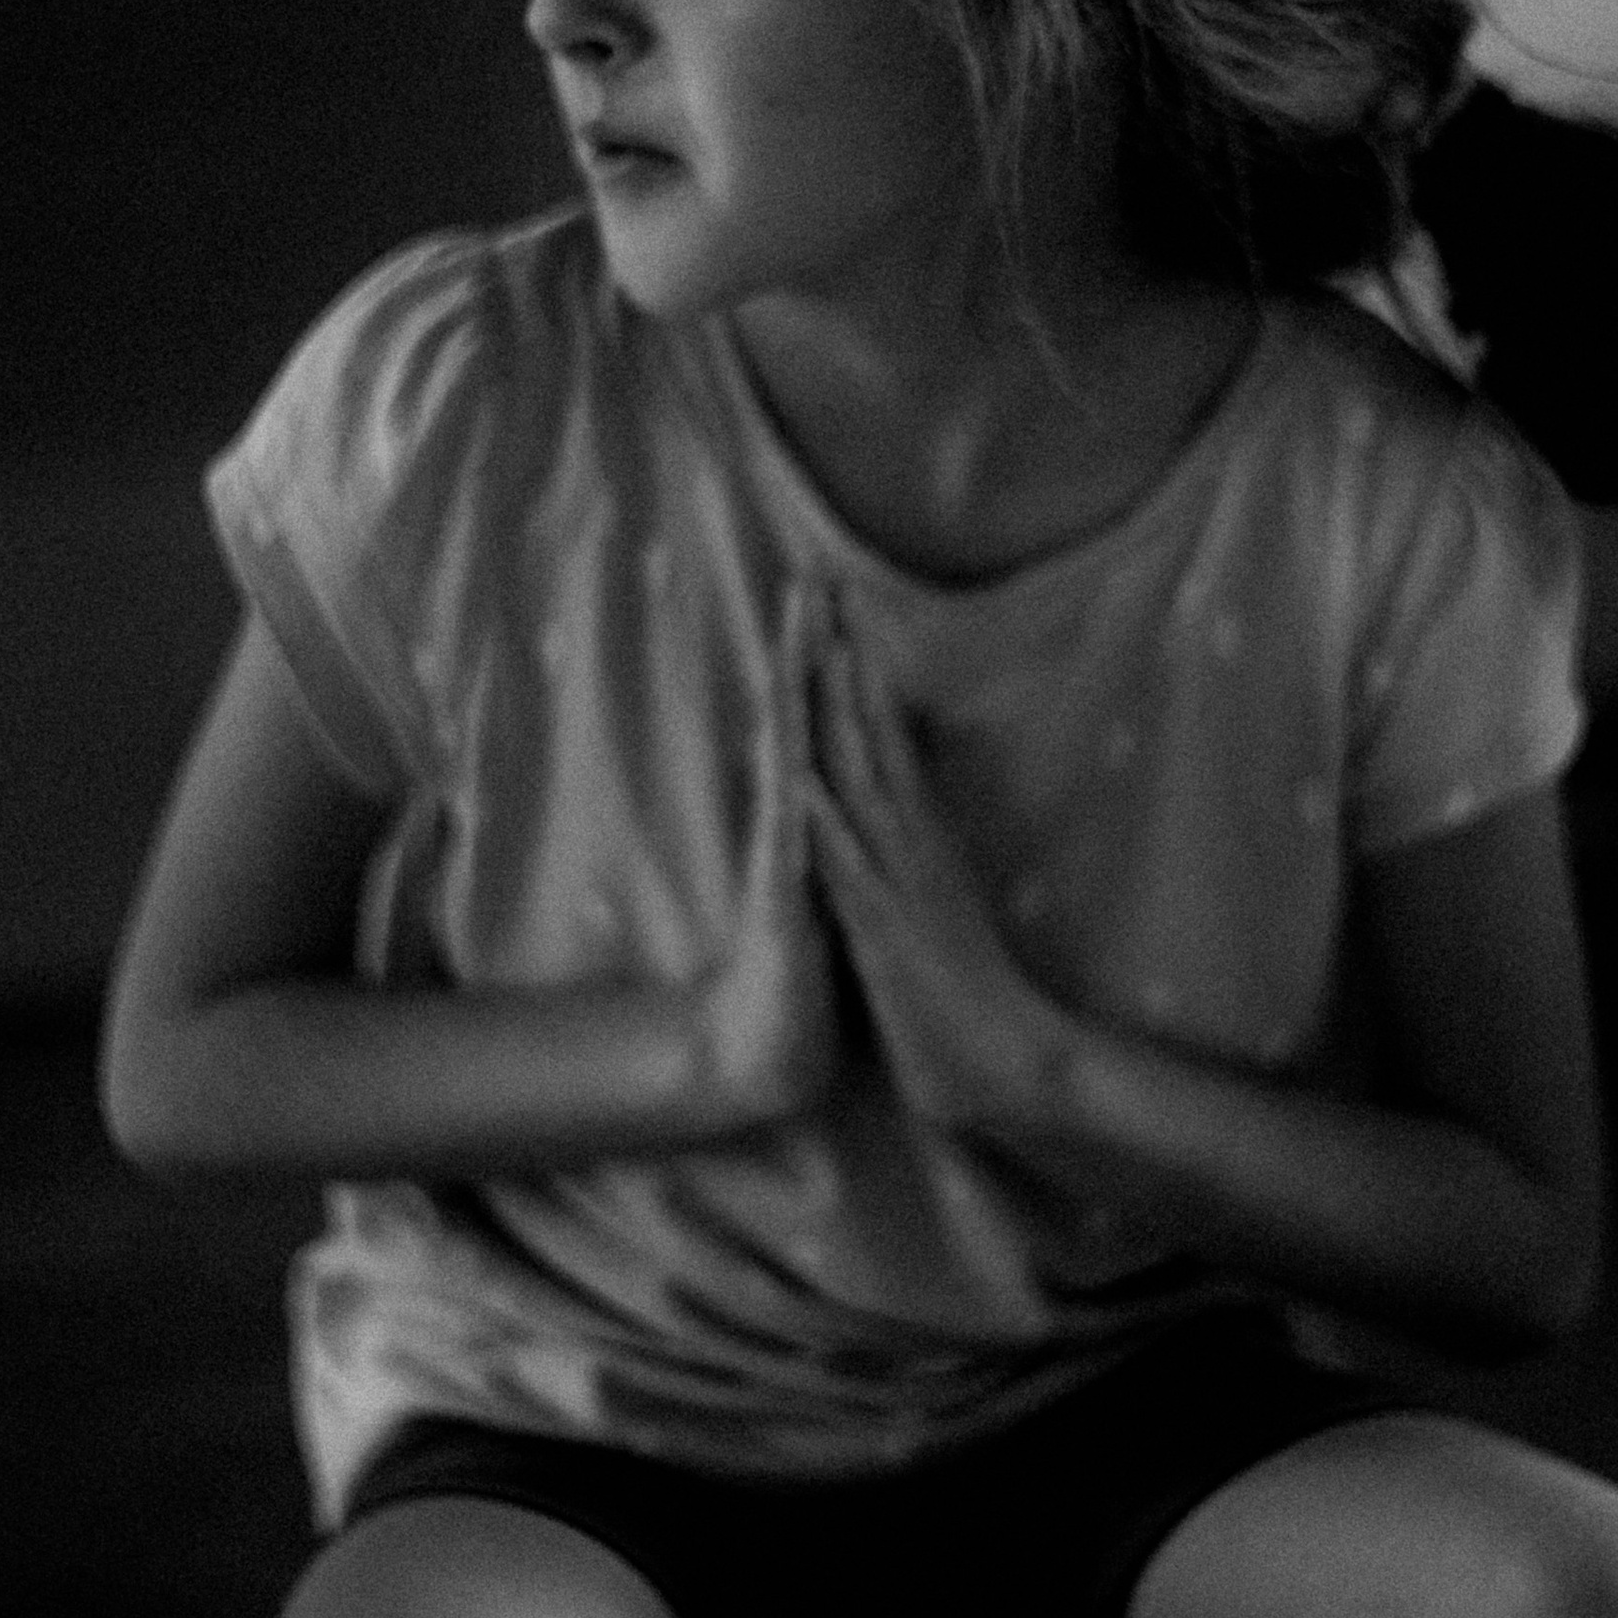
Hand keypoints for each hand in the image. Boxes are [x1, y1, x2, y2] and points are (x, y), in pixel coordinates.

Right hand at [691, 585, 841, 1130]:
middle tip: (811, 577)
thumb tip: (842, 767)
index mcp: (822, 814)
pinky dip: (791, 801)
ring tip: (796, 638)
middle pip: (802, 720)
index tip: (843, 591)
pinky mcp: (784, 904)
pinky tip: (792, 759)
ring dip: (792, 702)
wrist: (774, 1040)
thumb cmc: (811, 961)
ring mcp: (786, 858)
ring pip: (790, 762)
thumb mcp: (837, 875)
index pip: (828, 719)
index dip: (835, 655)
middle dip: (807, 650)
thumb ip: (836, 820)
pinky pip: (788, 843)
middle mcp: (797, 823)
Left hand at [803, 607, 1058, 1134]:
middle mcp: (916, 851)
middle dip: (846, 666)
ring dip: (840, 720)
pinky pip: (851, 873)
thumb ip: (924, 869)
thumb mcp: (940, 915)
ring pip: (865, 787)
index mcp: (922, 846)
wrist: (1017, 1069)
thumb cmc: (968, 1004)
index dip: (859, 679)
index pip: (887, 745)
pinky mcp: (892, 935)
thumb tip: (916, 831)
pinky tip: (801, 781)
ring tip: (816, 649)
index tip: (836, 615)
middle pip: (874, 742)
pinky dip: (826, 826)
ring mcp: (905, 887)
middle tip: (825, 590)